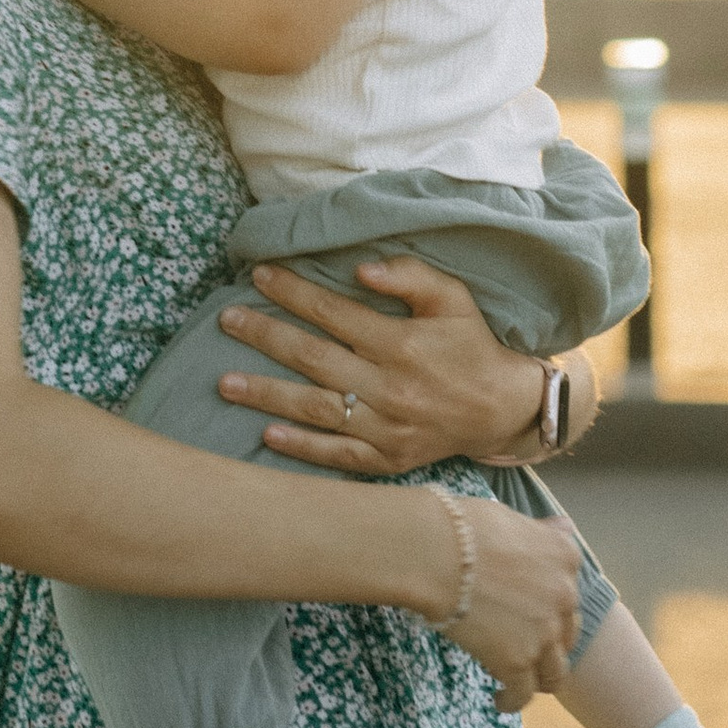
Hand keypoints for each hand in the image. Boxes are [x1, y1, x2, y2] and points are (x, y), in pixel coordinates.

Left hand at [218, 253, 546, 476]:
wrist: (502, 410)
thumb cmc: (471, 346)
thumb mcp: (452, 299)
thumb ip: (410, 276)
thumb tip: (360, 268)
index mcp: (401, 343)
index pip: (334, 313)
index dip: (294, 293)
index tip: (259, 276)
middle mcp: (390, 387)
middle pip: (314, 358)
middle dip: (266, 336)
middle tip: (226, 321)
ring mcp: (387, 428)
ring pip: (317, 409)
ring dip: (267, 395)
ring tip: (224, 383)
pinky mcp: (388, 459)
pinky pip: (338, 455)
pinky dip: (302, 447)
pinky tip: (267, 435)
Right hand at [430, 490, 582, 708]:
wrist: (437, 553)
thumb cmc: (463, 527)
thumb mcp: (512, 518)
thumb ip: (540, 533)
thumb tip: (563, 528)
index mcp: (564, 556)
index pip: (568, 588)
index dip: (550, 603)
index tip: (531, 609)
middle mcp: (564, 596)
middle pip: (568, 632)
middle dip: (550, 641)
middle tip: (526, 645)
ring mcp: (544, 632)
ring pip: (555, 672)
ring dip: (541, 678)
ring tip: (520, 680)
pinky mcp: (517, 662)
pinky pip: (524, 694)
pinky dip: (512, 700)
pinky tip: (499, 700)